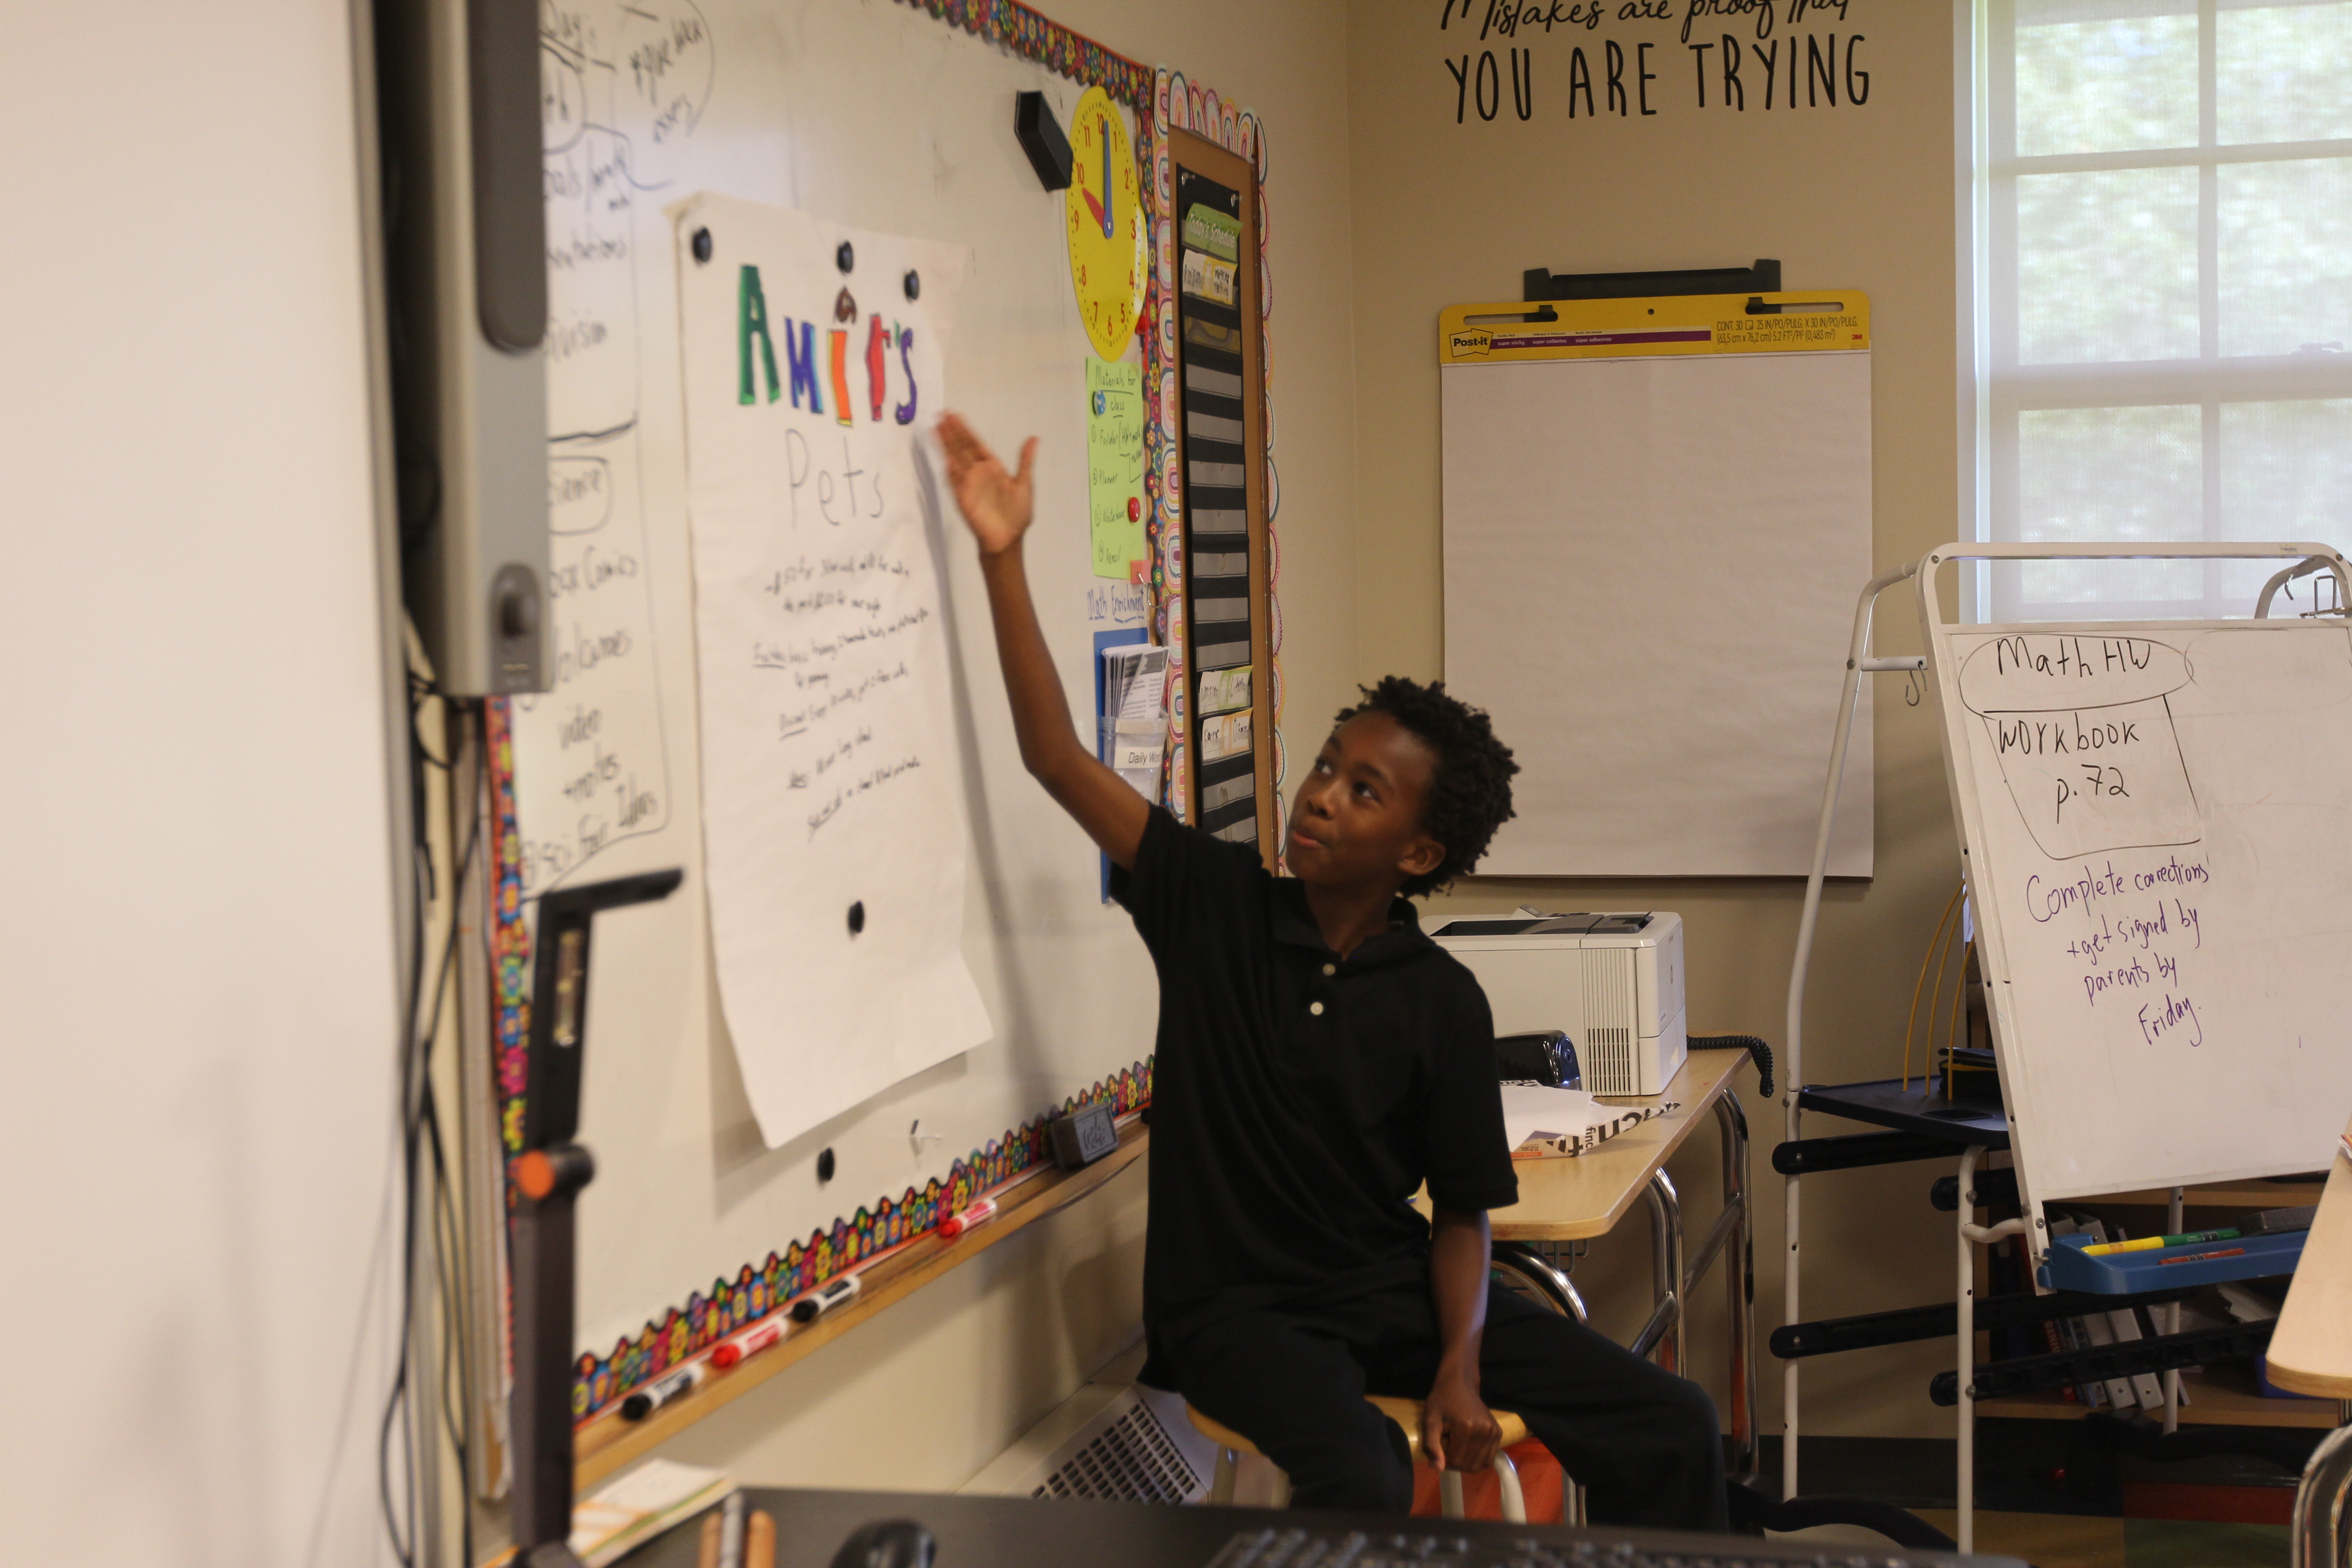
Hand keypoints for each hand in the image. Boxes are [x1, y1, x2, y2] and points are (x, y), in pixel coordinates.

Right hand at [937, 412, 1036, 556]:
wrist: (1007, 539)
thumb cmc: (1018, 514)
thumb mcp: (1025, 484)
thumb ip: (1025, 460)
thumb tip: (1035, 438)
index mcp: (992, 467)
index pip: (975, 444)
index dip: (965, 430)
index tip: (955, 416)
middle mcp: (978, 472)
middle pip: (962, 448)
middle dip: (952, 432)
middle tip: (942, 414)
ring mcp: (968, 483)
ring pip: (954, 459)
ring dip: (946, 444)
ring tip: (937, 427)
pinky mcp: (961, 496)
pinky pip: (953, 478)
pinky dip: (947, 466)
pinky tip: (941, 453)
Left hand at [1422, 1369, 1501, 1474]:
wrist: (1460, 1384)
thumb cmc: (1441, 1401)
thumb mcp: (1430, 1420)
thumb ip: (1432, 1445)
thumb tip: (1438, 1469)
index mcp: (1466, 1427)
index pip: (1456, 1462)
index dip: (1445, 1462)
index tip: (1439, 1452)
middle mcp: (1484, 1431)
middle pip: (1470, 1466)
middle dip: (1456, 1464)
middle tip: (1447, 1450)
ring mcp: (1494, 1432)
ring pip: (1481, 1465)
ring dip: (1467, 1464)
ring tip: (1457, 1450)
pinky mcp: (1498, 1432)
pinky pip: (1489, 1458)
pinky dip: (1478, 1460)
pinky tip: (1468, 1450)